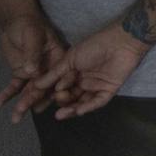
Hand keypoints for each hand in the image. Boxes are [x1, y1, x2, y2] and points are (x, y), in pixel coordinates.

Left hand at [0, 14, 65, 122]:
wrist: (14, 22)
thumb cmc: (29, 25)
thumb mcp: (33, 36)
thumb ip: (33, 53)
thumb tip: (32, 72)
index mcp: (59, 58)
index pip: (59, 76)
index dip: (55, 88)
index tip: (49, 100)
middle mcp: (49, 69)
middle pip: (44, 87)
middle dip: (34, 100)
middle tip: (25, 111)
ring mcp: (35, 73)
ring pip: (30, 91)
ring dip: (22, 105)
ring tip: (15, 118)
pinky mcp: (21, 75)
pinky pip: (15, 87)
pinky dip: (7, 96)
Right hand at [32, 25, 149, 120]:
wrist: (119, 41)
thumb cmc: (94, 46)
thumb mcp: (70, 59)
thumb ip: (55, 73)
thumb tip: (36, 85)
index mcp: (74, 73)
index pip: (60, 87)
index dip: (52, 93)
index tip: (42, 99)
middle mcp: (84, 82)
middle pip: (70, 97)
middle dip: (62, 100)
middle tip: (58, 97)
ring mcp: (97, 87)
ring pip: (82, 102)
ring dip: (72, 108)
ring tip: (60, 114)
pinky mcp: (109, 91)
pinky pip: (97, 102)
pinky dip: (87, 107)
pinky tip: (77, 111)